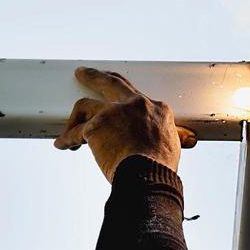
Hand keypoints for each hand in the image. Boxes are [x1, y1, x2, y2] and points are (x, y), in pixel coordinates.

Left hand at [54, 66, 198, 181]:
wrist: (148, 176)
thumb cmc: (161, 167)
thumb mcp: (173, 146)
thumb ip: (172, 137)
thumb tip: (187, 138)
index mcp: (156, 109)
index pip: (136, 96)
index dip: (124, 98)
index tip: (117, 102)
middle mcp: (135, 105)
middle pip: (110, 82)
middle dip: (95, 76)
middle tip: (84, 73)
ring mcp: (113, 113)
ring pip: (86, 106)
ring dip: (75, 117)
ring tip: (68, 126)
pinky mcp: (95, 126)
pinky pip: (76, 132)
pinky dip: (67, 140)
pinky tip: (62, 145)